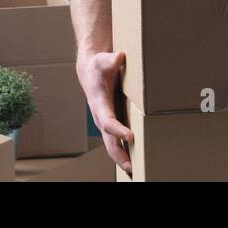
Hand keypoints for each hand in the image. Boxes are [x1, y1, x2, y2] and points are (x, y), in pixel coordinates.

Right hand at [77, 50, 134, 172]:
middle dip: (119, 155)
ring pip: (113, 144)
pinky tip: (136, 159)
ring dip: (123, 158)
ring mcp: (107, 121)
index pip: (108, 121)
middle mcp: (102, 117)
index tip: (130, 136)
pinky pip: (118, 140)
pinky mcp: (114, 121)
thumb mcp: (103, 60)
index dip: (118, 129)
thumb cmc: (99, 66)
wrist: (91, 71)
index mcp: (99, 104)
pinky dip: (125, 150)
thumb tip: (119, 56)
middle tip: (131, 167)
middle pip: (109, 140)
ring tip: (136, 170)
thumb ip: (110, 60)